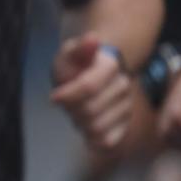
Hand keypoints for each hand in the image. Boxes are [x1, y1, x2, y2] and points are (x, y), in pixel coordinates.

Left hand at [50, 34, 137, 150]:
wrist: (89, 76)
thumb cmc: (74, 66)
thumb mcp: (69, 54)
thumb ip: (79, 49)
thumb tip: (93, 38)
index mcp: (110, 65)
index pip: (88, 87)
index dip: (67, 96)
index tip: (53, 97)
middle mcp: (123, 86)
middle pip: (90, 111)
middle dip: (71, 110)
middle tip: (67, 102)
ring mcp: (127, 107)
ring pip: (97, 128)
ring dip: (80, 123)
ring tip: (77, 111)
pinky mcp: (125, 125)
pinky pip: (107, 141)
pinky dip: (91, 138)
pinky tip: (86, 126)